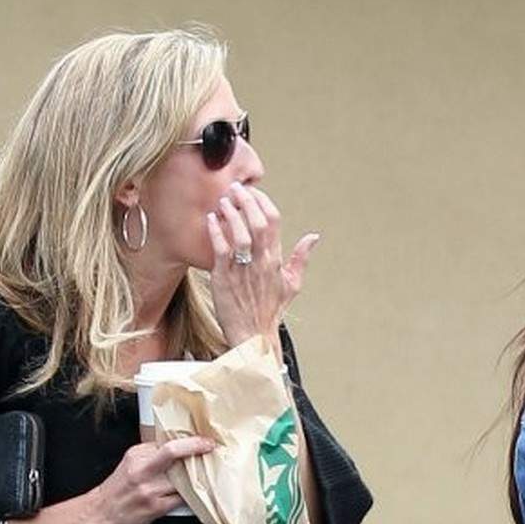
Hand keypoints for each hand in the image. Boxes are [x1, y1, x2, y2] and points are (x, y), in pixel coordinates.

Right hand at [84, 437, 214, 523]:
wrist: (100, 514)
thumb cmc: (117, 491)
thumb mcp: (130, 465)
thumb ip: (151, 458)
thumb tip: (179, 453)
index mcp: (135, 455)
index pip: (165, 442)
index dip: (187, 440)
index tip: (202, 439)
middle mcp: (142, 469)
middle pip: (173, 453)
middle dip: (195, 447)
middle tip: (209, 446)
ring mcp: (149, 489)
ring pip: (182, 477)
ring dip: (197, 475)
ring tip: (206, 473)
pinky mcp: (156, 507)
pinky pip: (182, 499)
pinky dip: (192, 496)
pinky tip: (197, 494)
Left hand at [207, 183, 319, 352]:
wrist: (253, 336)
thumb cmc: (270, 311)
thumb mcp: (291, 285)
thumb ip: (301, 259)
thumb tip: (313, 237)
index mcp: (276, 261)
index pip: (273, 222)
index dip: (262, 202)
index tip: (252, 191)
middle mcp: (261, 263)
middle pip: (257, 222)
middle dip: (246, 200)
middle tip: (235, 188)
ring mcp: (243, 270)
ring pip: (239, 233)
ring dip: (231, 213)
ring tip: (223, 200)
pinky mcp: (224, 278)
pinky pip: (221, 249)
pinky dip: (216, 231)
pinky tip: (211, 219)